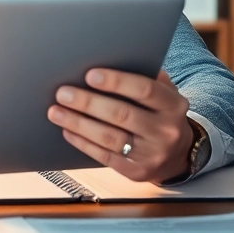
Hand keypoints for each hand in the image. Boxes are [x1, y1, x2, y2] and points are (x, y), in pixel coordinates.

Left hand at [48, 68, 193, 184]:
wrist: (177, 154)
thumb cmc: (160, 113)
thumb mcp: (163, 93)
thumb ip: (143, 77)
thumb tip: (106, 60)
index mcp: (174, 105)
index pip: (144, 89)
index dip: (116, 81)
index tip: (89, 75)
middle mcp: (166, 131)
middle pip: (122, 114)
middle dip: (88, 103)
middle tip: (63, 93)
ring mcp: (152, 154)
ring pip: (110, 138)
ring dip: (79, 124)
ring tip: (56, 111)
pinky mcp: (137, 172)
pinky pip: (105, 157)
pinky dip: (83, 143)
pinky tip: (67, 131)